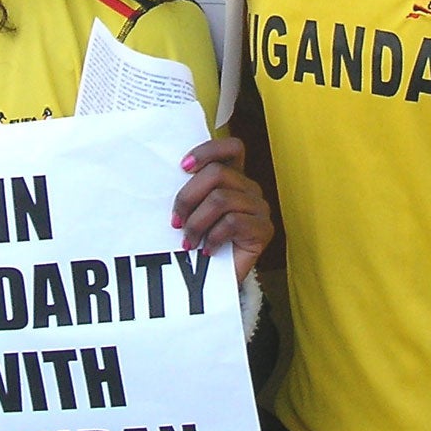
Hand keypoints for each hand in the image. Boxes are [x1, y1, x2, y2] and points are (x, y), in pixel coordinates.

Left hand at [172, 137, 272, 280]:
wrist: (213, 283)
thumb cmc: (198, 243)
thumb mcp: (190, 212)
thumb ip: (188, 192)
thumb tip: (167, 175)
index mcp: (233, 177)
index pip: (231, 147)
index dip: (207, 151)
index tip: (182, 167)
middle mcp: (249, 188)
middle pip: (217, 173)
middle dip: (188, 197)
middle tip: (174, 222)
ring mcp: (259, 208)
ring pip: (221, 199)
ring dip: (197, 222)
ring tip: (188, 241)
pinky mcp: (263, 229)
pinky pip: (232, 222)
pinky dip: (212, 237)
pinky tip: (206, 249)